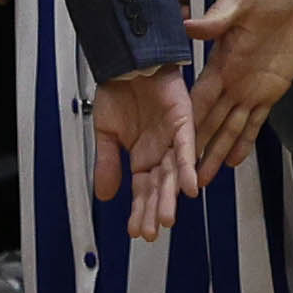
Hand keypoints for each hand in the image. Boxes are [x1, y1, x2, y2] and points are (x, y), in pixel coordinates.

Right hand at [85, 64, 193, 245]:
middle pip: (160, 187)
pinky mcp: (184, 121)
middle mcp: (160, 151)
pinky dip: (187, 167)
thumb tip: (103, 196)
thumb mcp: (106, 134)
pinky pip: (188, 147)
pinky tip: (189, 188)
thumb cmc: (119, 91)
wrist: (126, 60)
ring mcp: (173, 137)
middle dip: (155, 210)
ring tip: (166, 218)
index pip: (143, 190)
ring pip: (173, 172)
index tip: (136, 231)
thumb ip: (107, 164)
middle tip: (152, 231)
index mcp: (142, 156)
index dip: (140, 210)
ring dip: (171, 195)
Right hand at [187, 0, 292, 177]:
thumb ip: (217, 18)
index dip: (188, 125)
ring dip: (218, 152)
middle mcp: (231, 82)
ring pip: (231, 128)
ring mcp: (250, 89)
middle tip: (185, 179)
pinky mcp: (271, 91)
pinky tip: (235, 160)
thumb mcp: (239, 0)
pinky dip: (246, 141)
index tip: (174, 148)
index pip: (199, 100)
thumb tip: (189, 26)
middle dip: (198, 150)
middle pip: (211, 123)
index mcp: (220, 64)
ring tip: (204, 179)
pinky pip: (256, 121)